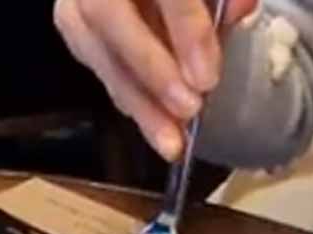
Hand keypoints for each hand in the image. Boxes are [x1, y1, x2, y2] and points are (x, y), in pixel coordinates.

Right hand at [54, 0, 257, 160]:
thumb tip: (241, 10)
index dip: (185, 27)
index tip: (208, 77)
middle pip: (107, 14)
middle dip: (150, 68)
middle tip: (189, 110)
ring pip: (91, 42)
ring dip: (134, 98)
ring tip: (170, 141)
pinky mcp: (71, 16)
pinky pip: (92, 56)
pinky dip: (126, 94)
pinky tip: (154, 125)